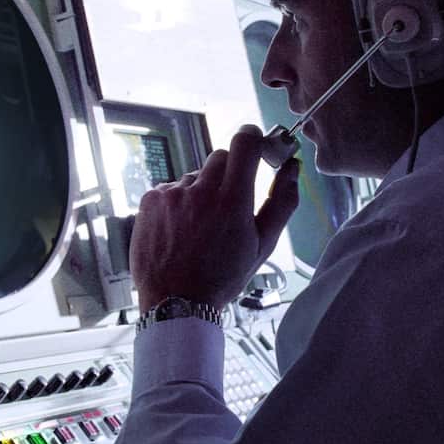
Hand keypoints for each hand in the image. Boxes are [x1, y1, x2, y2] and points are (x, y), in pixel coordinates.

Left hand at [130, 124, 300, 312]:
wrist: (175, 302)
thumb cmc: (223, 277)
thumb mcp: (263, 245)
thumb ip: (282, 202)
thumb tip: (292, 168)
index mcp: (233, 201)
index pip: (245, 142)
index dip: (253, 141)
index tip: (256, 150)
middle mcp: (201, 191)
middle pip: (221, 157)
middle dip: (229, 174)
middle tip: (227, 206)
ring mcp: (172, 194)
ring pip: (195, 176)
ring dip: (201, 193)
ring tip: (199, 228)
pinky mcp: (151, 199)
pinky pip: (172, 188)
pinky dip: (178, 203)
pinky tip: (180, 230)